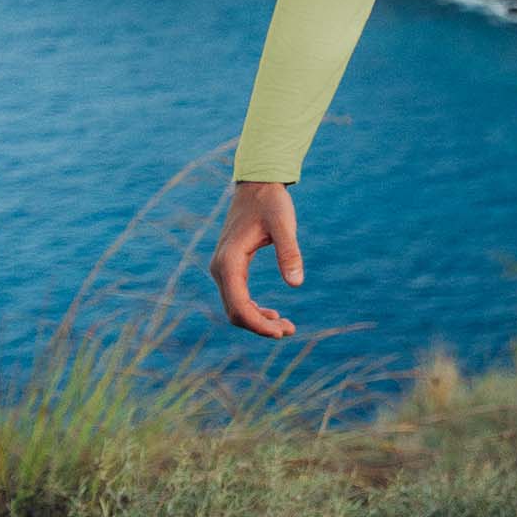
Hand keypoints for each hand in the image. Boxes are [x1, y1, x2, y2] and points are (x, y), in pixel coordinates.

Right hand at [210, 180, 302, 338]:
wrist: (256, 184)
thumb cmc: (271, 202)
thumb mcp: (284, 224)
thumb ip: (289, 252)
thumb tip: (296, 284)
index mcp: (229, 262)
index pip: (239, 306)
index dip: (258, 324)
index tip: (281, 332)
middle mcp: (220, 268)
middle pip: (235, 311)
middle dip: (260, 326)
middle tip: (289, 330)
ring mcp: (222, 268)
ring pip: (235, 306)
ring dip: (257, 319)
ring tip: (285, 326)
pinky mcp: (229, 266)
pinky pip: (237, 296)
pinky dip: (253, 309)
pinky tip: (272, 313)